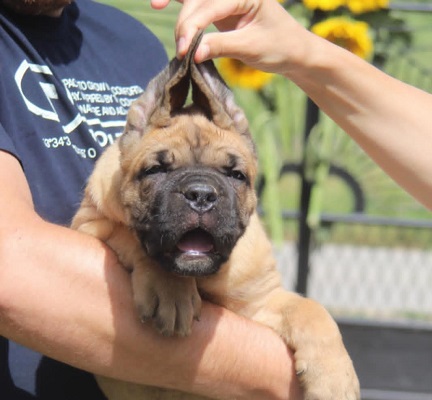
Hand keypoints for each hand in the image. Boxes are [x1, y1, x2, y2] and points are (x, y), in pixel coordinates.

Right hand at [151, 0, 310, 75]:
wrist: (293, 50)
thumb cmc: (279, 46)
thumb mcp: (251, 48)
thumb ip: (221, 46)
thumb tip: (192, 53)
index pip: (211, 5)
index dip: (194, 27)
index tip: (183, 51)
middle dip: (186, 22)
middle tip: (180, 51)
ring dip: (177, 3)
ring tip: (155, 4)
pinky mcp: (221, 8)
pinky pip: (197, 2)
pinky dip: (179, 1)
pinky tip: (160, 2)